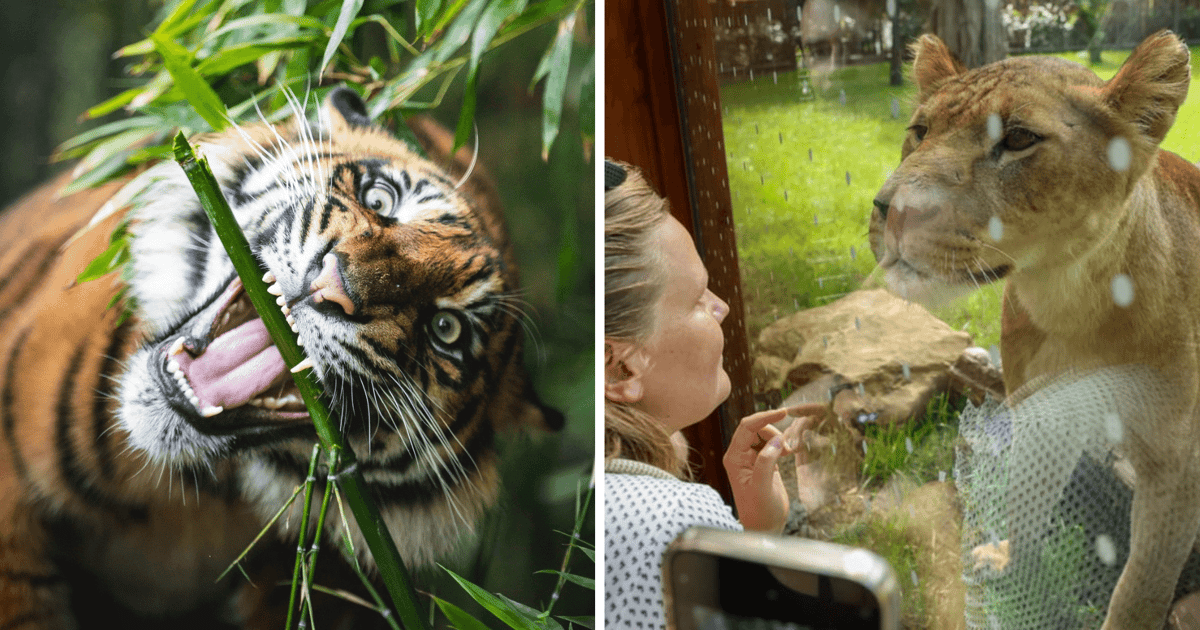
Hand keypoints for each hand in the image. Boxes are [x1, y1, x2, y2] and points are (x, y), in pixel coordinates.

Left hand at [723, 403, 824, 531]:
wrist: (764, 527)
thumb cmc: (759, 511)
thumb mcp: (762, 487)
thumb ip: (766, 462)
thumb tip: (776, 441)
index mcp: (734, 458)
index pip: (746, 427)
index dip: (764, 417)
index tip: (783, 412)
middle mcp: (740, 455)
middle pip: (756, 428)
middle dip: (774, 431)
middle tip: (789, 447)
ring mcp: (751, 458)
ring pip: (765, 435)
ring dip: (780, 438)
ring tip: (790, 452)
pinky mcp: (763, 462)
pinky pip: (772, 444)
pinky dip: (782, 445)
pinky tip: (790, 453)